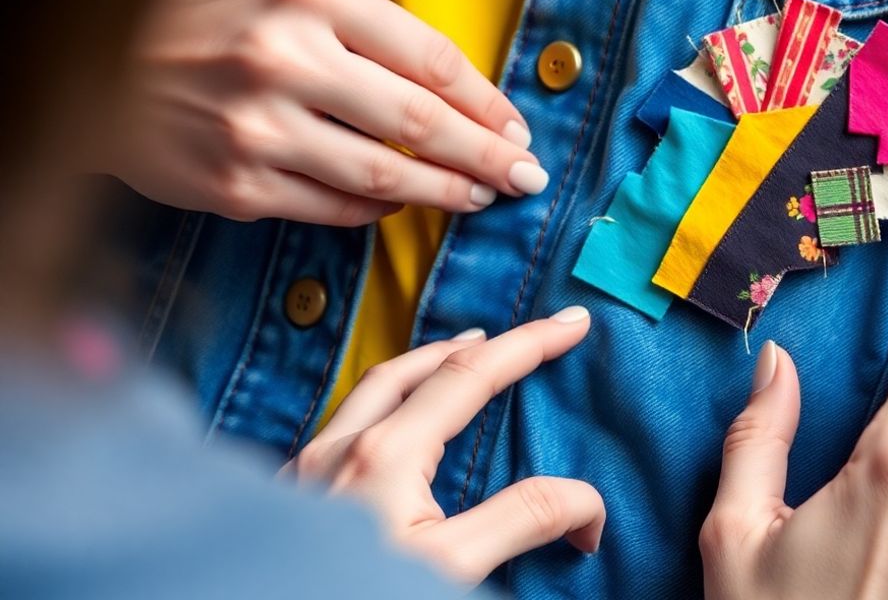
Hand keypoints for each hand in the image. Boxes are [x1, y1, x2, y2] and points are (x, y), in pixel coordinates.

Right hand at [107, 0, 547, 225]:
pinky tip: (404, 204)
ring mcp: (257, 130)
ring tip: (482, 197)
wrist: (104, 65)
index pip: (430, 57)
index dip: (486, 101)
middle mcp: (285, 61)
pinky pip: (336, 209)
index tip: (519, 128)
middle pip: (419, 121)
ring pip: (384, 176)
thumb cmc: (221, 31)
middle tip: (527, 177)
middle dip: (487, 157)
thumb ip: (375, 42)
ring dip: (445, 192)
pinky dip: (380, 210)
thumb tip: (469, 107)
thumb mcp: (297, 4)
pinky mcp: (237, 186)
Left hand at [289, 307, 603, 585]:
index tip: (572, 324)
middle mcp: (336, 448)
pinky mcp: (291, 497)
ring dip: (421, 369)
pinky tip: (395, 430)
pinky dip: (384, 404)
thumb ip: (522, 521)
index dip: (527, 344)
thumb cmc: (354, 598)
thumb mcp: (452, 565)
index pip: (469, 376)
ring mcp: (305, 471)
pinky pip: (343, 424)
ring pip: (369, 391)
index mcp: (383, 454)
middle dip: (470, 345)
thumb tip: (588, 506)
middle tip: (515, 340)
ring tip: (458, 364)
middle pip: (411, 368)